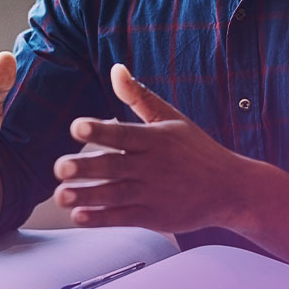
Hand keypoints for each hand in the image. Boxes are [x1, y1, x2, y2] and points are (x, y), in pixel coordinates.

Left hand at [52, 64, 249, 232]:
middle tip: (59, 167)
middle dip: (86, 167)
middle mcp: (152, 166)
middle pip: (114, 166)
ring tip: (61, 195)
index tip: (77, 127)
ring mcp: (153, 193)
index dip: (100, 130)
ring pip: (114, 195)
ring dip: (87, 196)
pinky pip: (123, 218)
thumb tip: (116, 69)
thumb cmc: (196, 150)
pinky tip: (79, 216)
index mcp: (156, 139)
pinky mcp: (154, 217)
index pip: (123, 134)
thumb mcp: (171, 119)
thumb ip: (140, 97)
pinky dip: (101, 219)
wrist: (229, 188)